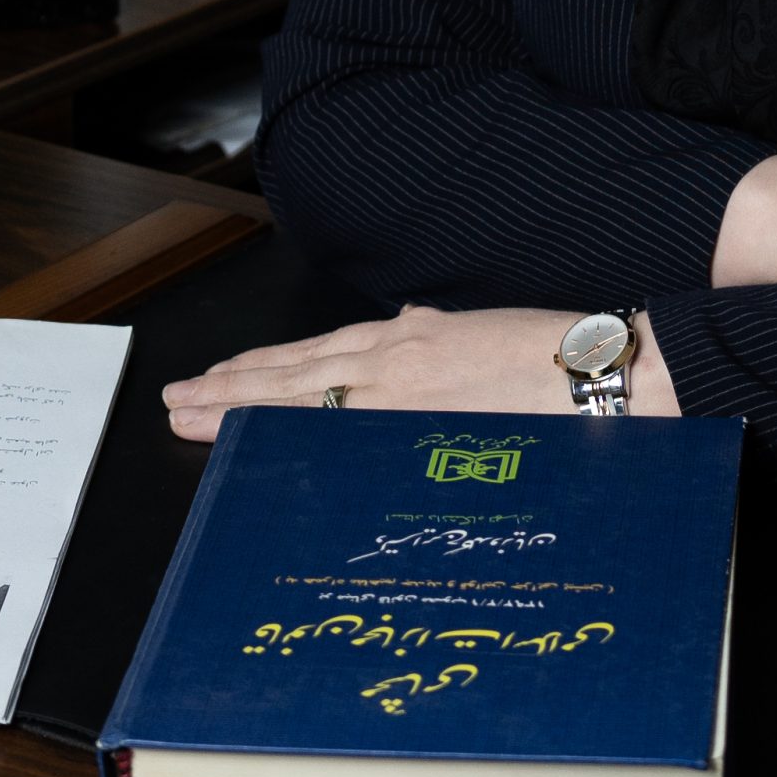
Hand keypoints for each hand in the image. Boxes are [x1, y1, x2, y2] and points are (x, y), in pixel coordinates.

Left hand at [162, 304, 682, 439]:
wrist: (596, 370)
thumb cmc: (553, 359)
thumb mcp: (483, 338)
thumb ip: (440, 348)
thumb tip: (418, 351)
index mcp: (415, 335)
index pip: (322, 353)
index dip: (269, 366)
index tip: (229, 375)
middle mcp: (396, 354)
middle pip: (295, 372)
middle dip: (233, 385)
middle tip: (181, 397)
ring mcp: (398, 387)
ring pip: (298, 395)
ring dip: (238, 405)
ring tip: (190, 413)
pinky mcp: (410, 415)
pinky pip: (330, 426)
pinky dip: (285, 428)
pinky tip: (248, 441)